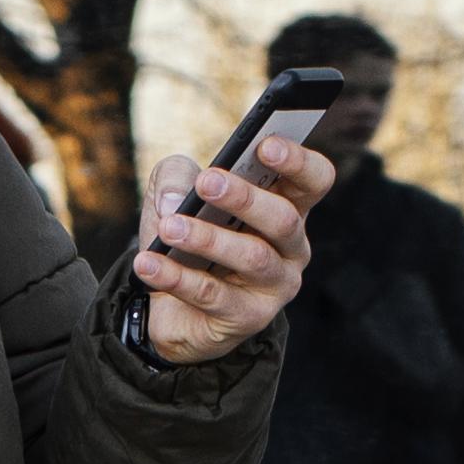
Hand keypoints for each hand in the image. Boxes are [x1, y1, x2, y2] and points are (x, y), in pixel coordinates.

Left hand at [132, 127, 330, 356]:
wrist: (168, 306)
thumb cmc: (186, 237)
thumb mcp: (172, 193)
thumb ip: (174, 176)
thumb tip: (174, 200)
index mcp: (287, 206)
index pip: (314, 180)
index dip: (297, 161)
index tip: (265, 144)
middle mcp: (291, 246)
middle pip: (284, 218)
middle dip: (245, 198)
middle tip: (207, 182)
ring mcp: (275, 285)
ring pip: (252, 257)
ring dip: (207, 239)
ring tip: (169, 227)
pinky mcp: (248, 318)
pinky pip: (212, 295)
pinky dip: (177, 278)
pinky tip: (148, 263)